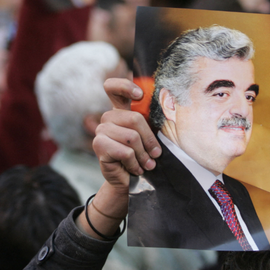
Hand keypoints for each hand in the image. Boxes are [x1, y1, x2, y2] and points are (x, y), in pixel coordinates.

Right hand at [79, 78, 161, 238]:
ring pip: (131, 137)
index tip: (140, 96)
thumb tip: (170, 107)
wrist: (129, 183)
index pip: (113, 87)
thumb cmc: (142, 158)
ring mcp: (101, 131)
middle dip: (149, 140)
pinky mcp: (99, 145)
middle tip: (155, 156)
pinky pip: (125, 151)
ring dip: (142, 155)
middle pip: (134, 118)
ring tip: (145, 164)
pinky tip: (135, 169)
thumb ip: (151, 122)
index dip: (125, 86)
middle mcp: (108, 118)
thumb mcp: (149, 138)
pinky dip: (134, 163)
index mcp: (120, 111)